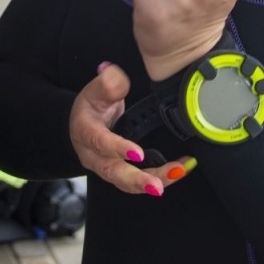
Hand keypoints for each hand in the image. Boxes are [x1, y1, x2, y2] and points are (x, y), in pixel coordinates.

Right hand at [70, 63, 192, 196]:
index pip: (99, 142)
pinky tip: (179, 171)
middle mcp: (94, 156)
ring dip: (152, 182)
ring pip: (127, 182)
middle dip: (136, 180)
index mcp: (86, 132)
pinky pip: (138, 181)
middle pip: (113, 172)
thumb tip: (115, 77)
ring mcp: (107, 167)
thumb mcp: (95, 89)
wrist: (85, 121)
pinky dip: (160, 178)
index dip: (117, 148)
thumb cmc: (92, 105)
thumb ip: (107, 83)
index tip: (137, 153)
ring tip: (176, 174)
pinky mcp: (120, 173)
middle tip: (156, 186)